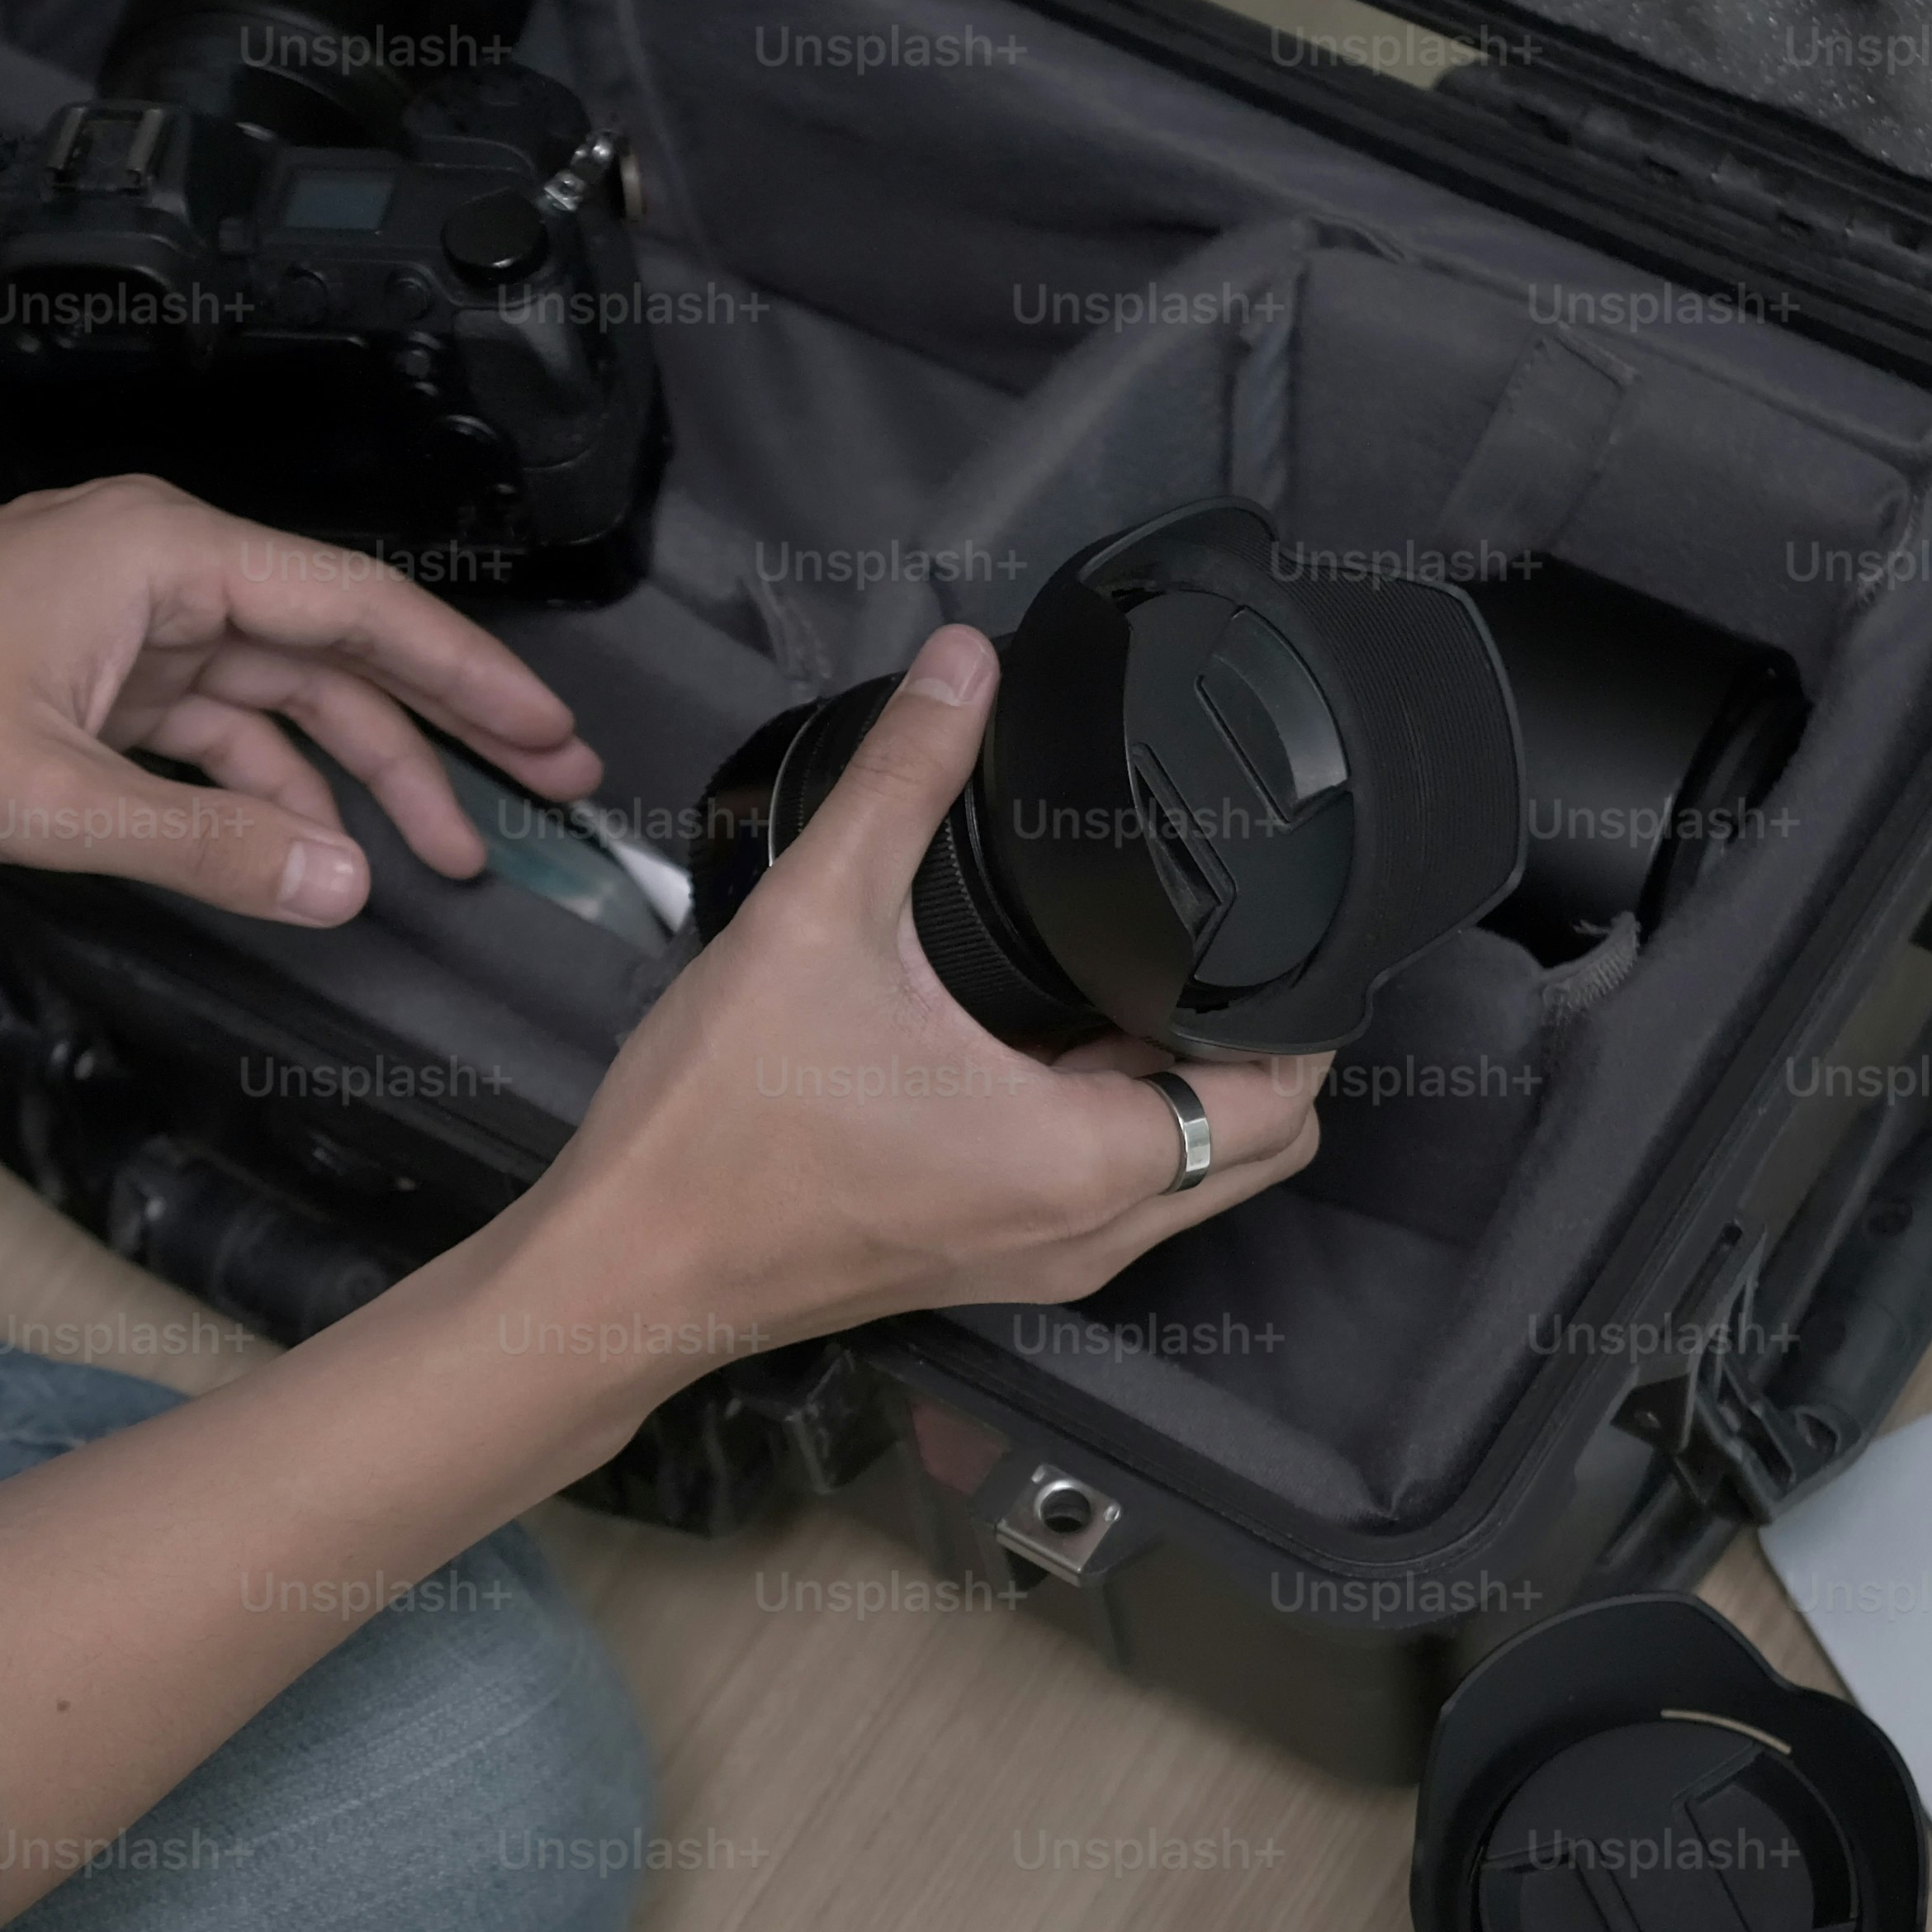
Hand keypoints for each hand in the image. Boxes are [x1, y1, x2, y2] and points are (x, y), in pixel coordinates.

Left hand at [0, 473, 599, 923]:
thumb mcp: (49, 796)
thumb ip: (208, 841)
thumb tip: (343, 882)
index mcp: (165, 557)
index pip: (359, 609)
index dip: (470, 680)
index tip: (552, 736)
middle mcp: (161, 568)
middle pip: (339, 649)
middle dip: (444, 728)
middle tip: (550, 791)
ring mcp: (127, 618)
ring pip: (282, 696)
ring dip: (359, 773)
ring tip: (445, 858)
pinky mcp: (92, 668)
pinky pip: (213, 723)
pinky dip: (266, 784)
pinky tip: (315, 847)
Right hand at [515, 625, 1323, 1348]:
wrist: (625, 1269)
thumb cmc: (722, 1124)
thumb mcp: (817, 921)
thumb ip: (904, 779)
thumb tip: (967, 662)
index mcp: (1084, 1161)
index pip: (1281, 1102)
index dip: (1306, 1009)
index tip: (1283, 916)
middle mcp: (1090, 1234)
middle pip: (1258, 1150)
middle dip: (1265, 1050)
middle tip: (1220, 932)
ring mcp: (1041, 1263)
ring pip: (1185, 1178)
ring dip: (1189, 1088)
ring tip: (1140, 969)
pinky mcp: (989, 1265)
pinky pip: (1113, 1196)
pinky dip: (1121, 1125)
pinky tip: (1057, 1034)